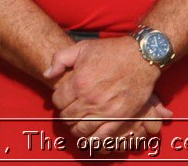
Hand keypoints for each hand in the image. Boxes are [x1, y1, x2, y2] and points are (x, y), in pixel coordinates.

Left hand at [43, 37, 173, 150]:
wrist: (140, 57)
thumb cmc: (111, 51)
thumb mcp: (82, 47)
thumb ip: (60, 59)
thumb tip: (47, 74)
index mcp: (78, 82)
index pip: (58, 101)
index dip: (58, 100)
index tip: (63, 99)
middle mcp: (89, 99)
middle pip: (68, 117)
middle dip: (66, 115)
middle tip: (70, 111)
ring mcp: (105, 111)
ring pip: (82, 130)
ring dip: (77, 129)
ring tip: (79, 124)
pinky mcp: (119, 118)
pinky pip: (102, 137)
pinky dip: (93, 140)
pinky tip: (91, 136)